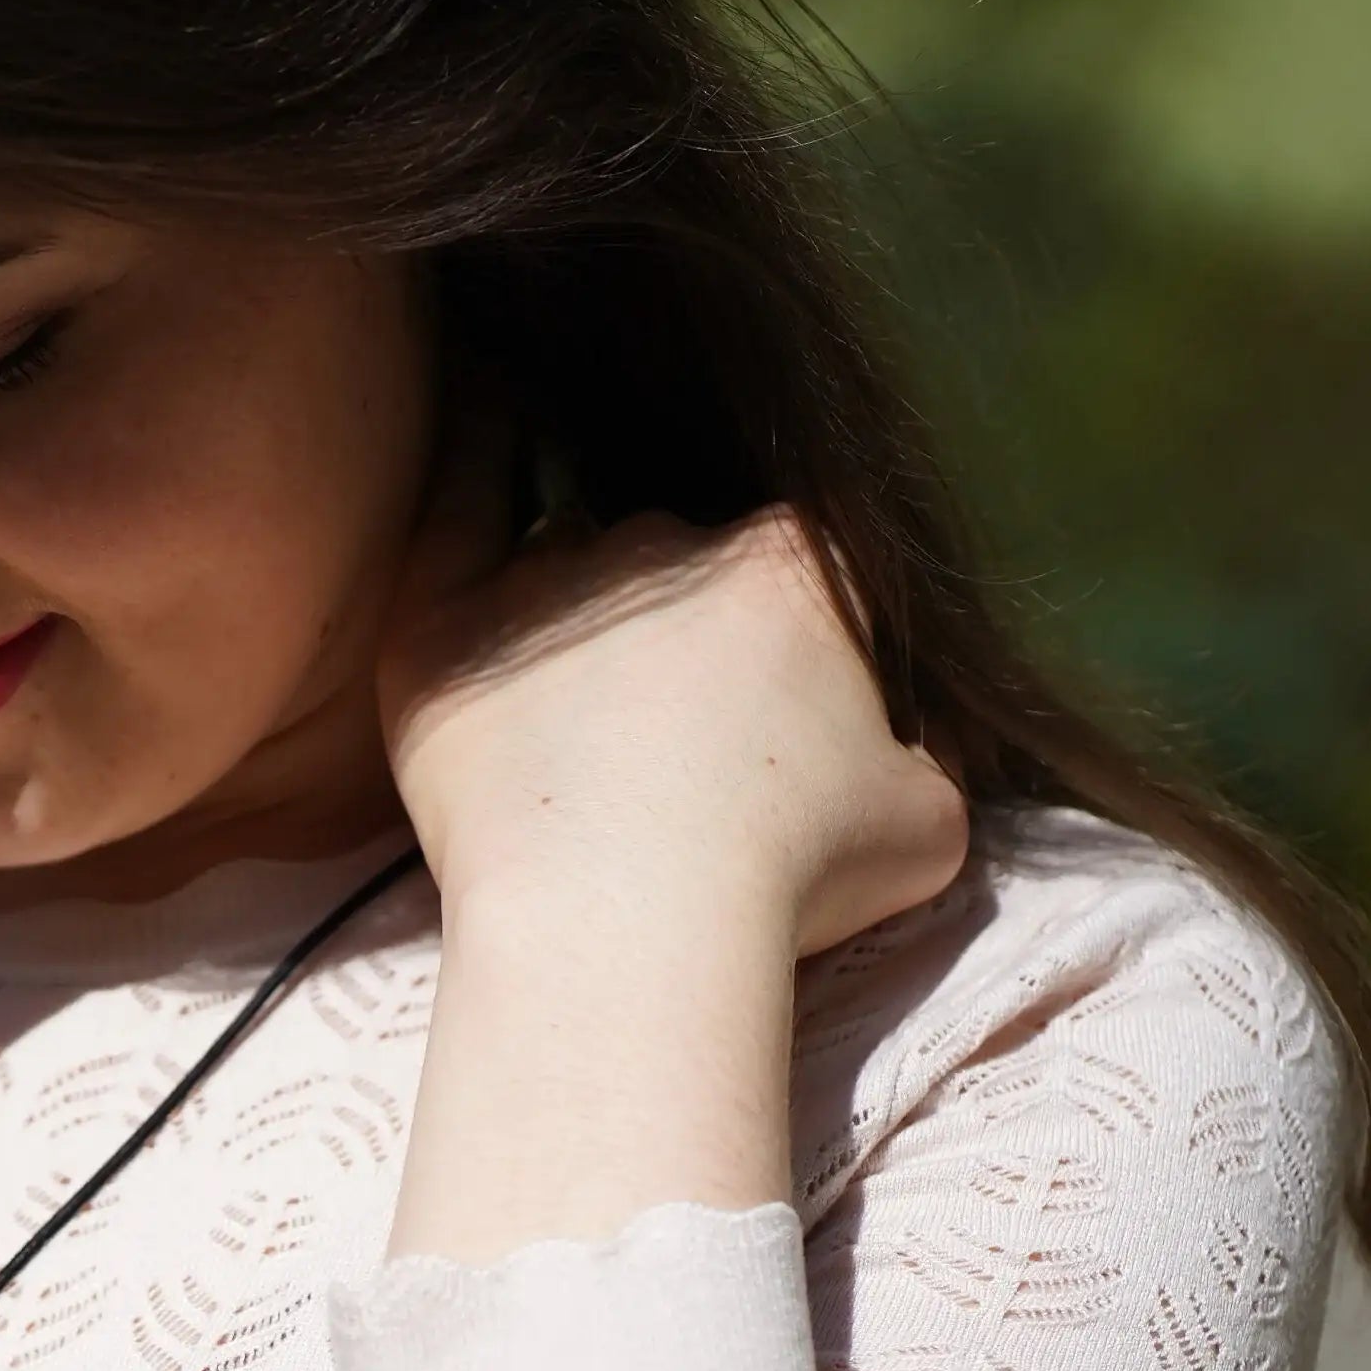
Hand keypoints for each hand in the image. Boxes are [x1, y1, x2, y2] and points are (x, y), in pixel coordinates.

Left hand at [369, 500, 969, 1261]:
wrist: (625, 923)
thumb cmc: (786, 880)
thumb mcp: (925, 820)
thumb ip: (919, 754)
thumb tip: (901, 741)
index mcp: (796, 570)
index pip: (810, 576)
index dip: (802, 648)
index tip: (780, 721)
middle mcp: (671, 545)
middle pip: (685, 568)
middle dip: (687, 638)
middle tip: (667, 749)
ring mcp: (549, 579)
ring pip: (573, 566)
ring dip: (583, 614)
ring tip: (569, 711)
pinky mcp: (445, 623)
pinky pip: (455, 514)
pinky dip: (471, 474)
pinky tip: (481, 447)